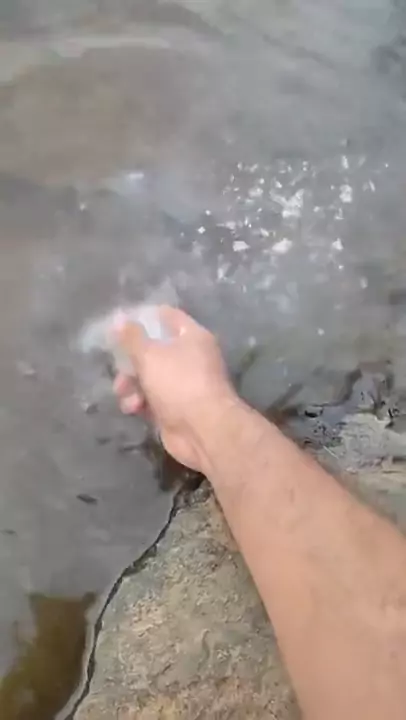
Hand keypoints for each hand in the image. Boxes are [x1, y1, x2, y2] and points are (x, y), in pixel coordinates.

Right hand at [112, 306, 234, 470]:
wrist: (203, 430)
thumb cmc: (179, 383)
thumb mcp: (150, 355)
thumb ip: (131, 337)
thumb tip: (119, 317)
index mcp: (192, 336)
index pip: (166, 316)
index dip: (141, 317)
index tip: (118, 324)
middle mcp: (190, 358)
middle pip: (153, 350)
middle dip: (130, 360)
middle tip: (117, 367)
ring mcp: (184, 385)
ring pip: (149, 377)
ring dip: (131, 384)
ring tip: (123, 393)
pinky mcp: (175, 408)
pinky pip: (151, 399)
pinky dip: (140, 402)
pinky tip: (133, 409)